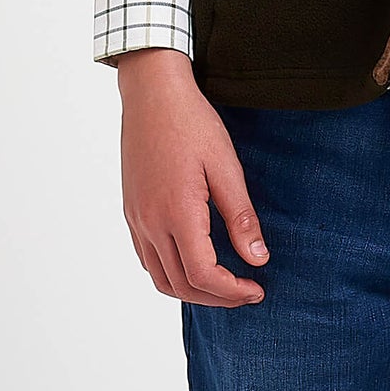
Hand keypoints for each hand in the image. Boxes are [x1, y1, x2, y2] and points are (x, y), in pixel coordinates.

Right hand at [115, 48, 269, 306]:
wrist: (151, 93)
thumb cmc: (191, 122)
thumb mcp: (225, 166)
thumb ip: (240, 216)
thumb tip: (258, 258)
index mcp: (177, 213)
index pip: (203, 275)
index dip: (232, 291)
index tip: (257, 289)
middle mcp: (150, 222)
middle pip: (181, 285)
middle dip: (216, 298)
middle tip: (246, 292)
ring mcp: (136, 218)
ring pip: (160, 278)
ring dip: (192, 291)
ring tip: (223, 284)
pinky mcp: (131, 210)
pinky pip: (147, 258)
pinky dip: (171, 272)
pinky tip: (193, 261)